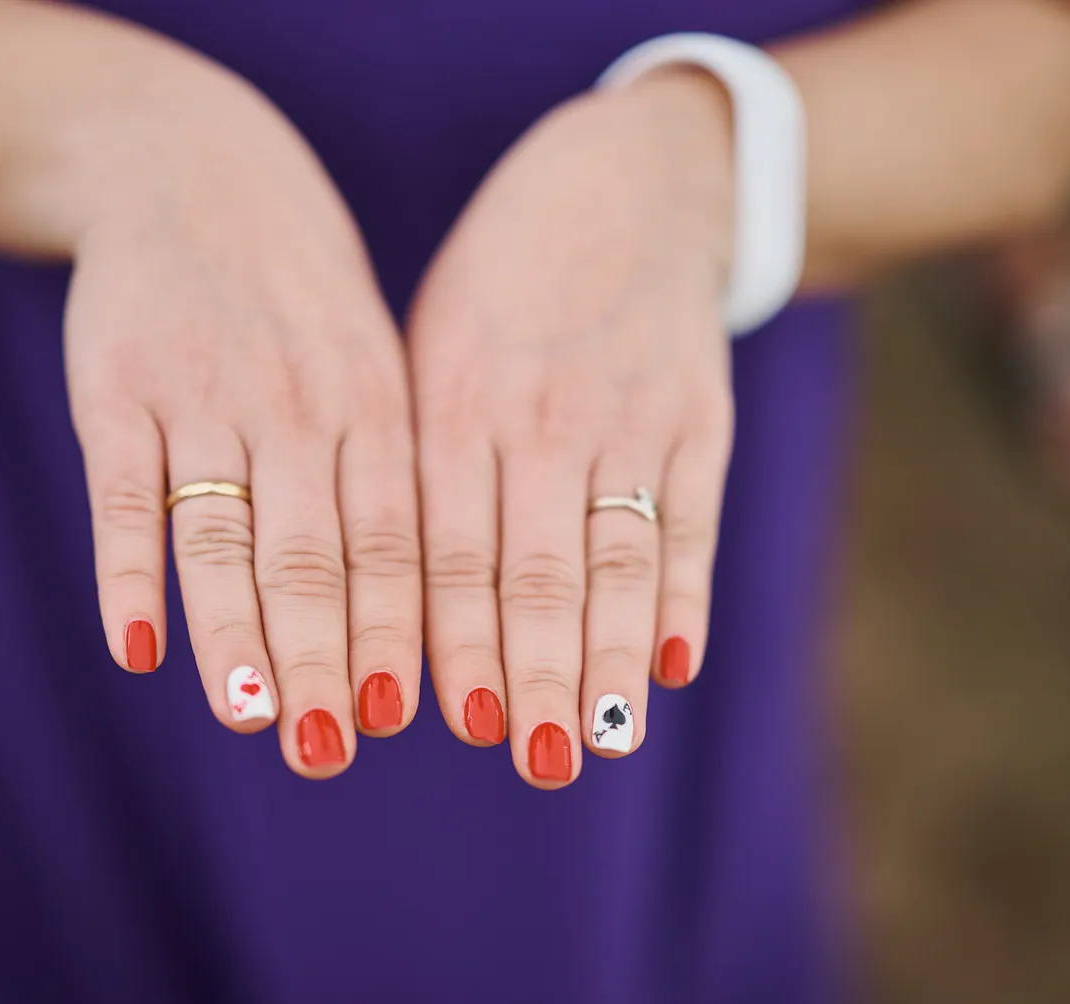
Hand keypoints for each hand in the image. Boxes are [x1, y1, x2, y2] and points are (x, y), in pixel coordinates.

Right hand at [65, 64, 419, 777]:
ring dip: (234, 628)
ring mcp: (204, 397)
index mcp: (373, 407)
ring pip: (222, 532)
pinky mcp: (115, 391)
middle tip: (326, 747)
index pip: (395, 540)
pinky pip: (125, 494)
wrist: (192, 170)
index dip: (398, 630)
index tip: (411, 717)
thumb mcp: (368, 366)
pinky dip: (129, 570)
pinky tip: (133, 647)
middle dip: (323, 654)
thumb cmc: (299, 304)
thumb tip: (413, 627)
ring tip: (248, 714)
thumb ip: (385, 480)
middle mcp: (298, 407)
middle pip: (314, 552)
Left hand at [408, 70, 736, 787]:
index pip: (449, 544)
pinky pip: (689, 521)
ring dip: (612, 655)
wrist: (636, 179)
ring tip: (605, 740)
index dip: (455, 636)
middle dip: (538, 668)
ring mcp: (630, 417)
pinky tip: (673, 666)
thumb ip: (415, 455)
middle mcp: (543, 414)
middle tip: (535, 759)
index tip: (454, 721)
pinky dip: (683, 596)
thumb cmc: (504, 280)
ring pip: (619, 557)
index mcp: (456, 399)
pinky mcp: (698, 418)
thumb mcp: (436, 342)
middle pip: (539, 566)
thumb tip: (370, 591)